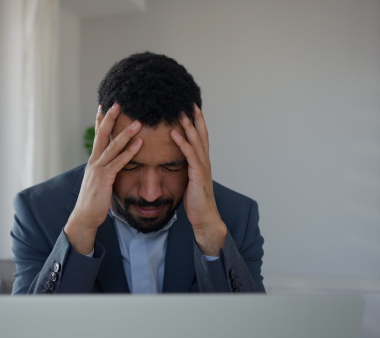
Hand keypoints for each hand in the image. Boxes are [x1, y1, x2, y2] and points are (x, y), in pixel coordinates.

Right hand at [65, 103, 142, 253]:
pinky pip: (119, 162)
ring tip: (138, 122)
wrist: (85, 216)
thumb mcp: (98, 181)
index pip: (97, 136)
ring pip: (113, 146)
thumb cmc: (94, 200)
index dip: (100, 120)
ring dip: (126, 133)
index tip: (104, 105)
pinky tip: (139, 144)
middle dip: (110, 118)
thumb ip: (105, 170)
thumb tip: (111, 164)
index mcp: (94, 160)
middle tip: (118, 103)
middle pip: (102, 134)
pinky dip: (129, 152)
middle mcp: (94, 161)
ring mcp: (99, 169)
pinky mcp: (105, 178)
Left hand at [170, 104, 227, 255]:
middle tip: (189, 101)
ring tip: (180, 111)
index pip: (200, 136)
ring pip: (196, 140)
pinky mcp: (197, 174)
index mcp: (202, 161)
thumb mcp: (190, 180)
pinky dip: (182, 142)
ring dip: (188, 125)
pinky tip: (174, 133)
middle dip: (196, 117)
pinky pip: (189, 154)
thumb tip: (177, 161)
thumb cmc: (196, 201)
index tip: (191, 107)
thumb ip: (186, 168)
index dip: (197, 121)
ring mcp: (202, 166)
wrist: (204, 217)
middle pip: (201, 133)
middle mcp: (204, 160)